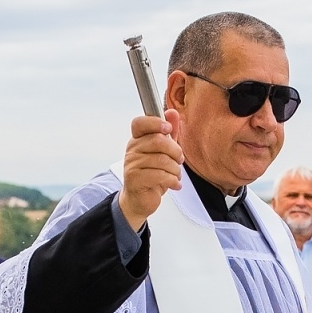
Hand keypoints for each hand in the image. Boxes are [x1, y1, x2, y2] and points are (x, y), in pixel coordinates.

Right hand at [118, 110, 183, 231]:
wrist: (140, 200)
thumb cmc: (152, 175)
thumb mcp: (163, 152)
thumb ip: (169, 133)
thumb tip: (172, 113)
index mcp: (138, 140)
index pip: (140, 123)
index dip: (155, 122)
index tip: (168, 128)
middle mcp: (132, 150)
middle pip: (157, 141)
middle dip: (175, 151)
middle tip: (179, 160)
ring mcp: (131, 165)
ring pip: (162, 160)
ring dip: (175, 170)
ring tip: (175, 175)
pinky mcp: (135, 180)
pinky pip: (160, 175)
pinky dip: (172, 181)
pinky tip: (174, 184)